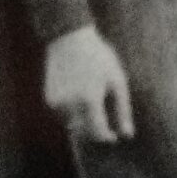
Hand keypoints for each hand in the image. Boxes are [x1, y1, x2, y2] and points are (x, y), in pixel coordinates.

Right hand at [44, 25, 133, 142]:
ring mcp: (56, 104)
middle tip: (105, 122)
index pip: (97, 132)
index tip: (114, 136)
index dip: (107, 137)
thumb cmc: (100, 59)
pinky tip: (79, 96)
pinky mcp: (49, 100)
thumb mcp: (117, 81)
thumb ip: (122, 110)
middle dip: (95, 131)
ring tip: (91, 101)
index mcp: (89, 100)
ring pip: (72, 125)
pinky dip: (72, 114)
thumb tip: (127, 135)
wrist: (69, 40)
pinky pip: (63, 116)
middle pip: (83, 132)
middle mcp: (70, 105)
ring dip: (83, 123)